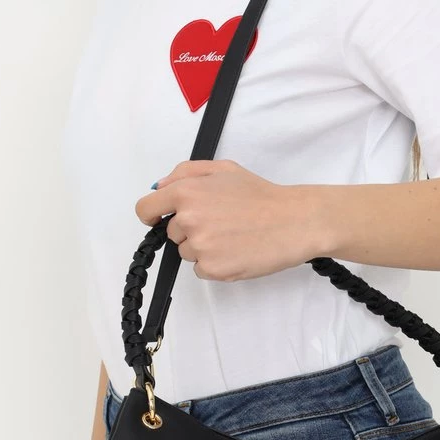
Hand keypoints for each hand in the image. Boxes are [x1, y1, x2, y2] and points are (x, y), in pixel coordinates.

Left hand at [134, 159, 329, 280]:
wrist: (293, 221)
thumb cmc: (262, 196)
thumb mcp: (223, 169)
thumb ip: (185, 173)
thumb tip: (160, 187)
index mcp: (187, 192)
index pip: (146, 209)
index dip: (152, 215)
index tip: (159, 219)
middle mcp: (188, 220)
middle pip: (172, 233)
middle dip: (190, 229)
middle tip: (221, 222)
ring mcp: (200, 247)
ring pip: (187, 252)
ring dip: (204, 248)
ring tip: (233, 236)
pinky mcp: (213, 269)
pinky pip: (201, 270)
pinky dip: (216, 264)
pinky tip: (236, 251)